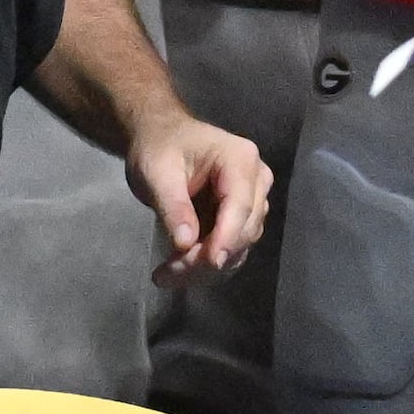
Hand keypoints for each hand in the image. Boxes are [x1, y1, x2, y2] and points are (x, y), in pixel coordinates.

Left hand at [121, 104, 271, 286]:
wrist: (159, 138)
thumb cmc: (159, 147)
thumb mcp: (157, 172)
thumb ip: (173, 207)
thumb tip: (186, 244)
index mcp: (240, 160)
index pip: (241, 206)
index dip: (226, 238)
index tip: (209, 264)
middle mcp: (256, 181)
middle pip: (242, 231)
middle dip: (207, 258)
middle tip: (167, 274)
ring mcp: (252, 201)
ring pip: (238, 246)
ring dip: (204, 266)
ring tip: (166, 275)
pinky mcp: (241, 219)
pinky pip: (231, 249)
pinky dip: (205, 264)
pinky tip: (177, 271)